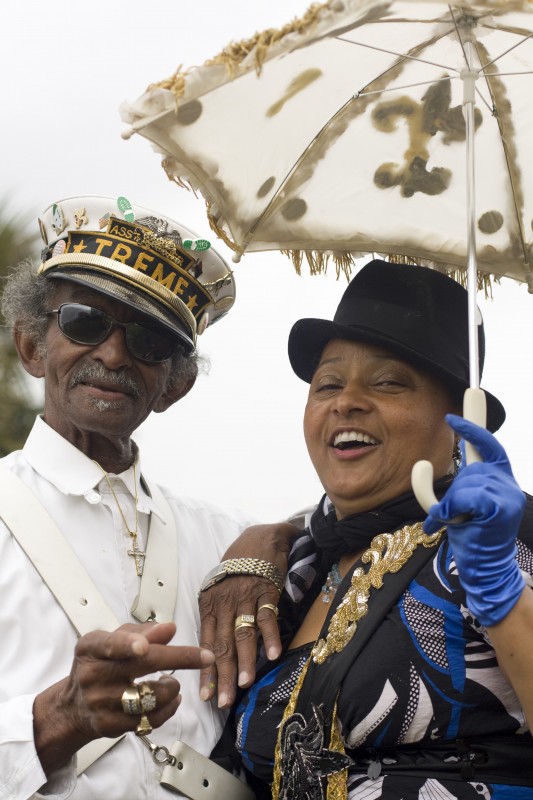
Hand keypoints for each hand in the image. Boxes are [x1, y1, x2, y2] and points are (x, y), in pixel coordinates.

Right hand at [34, 622, 213, 774]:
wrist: (73, 707)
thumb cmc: (100, 664)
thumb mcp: (112, 641)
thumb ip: (142, 632)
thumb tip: (170, 628)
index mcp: (91, 648)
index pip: (110, 644)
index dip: (127, 644)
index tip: (145, 646)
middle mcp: (93, 675)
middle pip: (141, 666)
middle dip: (179, 659)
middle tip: (205, 657)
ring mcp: (101, 703)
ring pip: (151, 696)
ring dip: (172, 687)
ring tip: (172, 681)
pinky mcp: (111, 726)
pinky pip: (150, 719)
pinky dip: (169, 707)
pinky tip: (171, 699)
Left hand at [198, 523, 295, 707]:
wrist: (260, 537)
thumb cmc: (237, 567)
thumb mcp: (218, 589)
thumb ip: (217, 617)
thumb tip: (215, 650)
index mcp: (209, 603)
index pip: (205, 642)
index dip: (206, 670)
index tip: (206, 696)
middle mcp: (224, 602)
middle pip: (222, 643)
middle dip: (223, 675)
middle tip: (224, 701)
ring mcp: (246, 596)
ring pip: (243, 633)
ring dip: (244, 660)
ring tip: (245, 683)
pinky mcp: (266, 589)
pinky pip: (267, 616)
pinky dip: (269, 635)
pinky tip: (272, 655)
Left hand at [424, 414, 525, 626]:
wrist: (484, 567)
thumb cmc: (468, 533)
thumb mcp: (458, 502)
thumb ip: (451, 482)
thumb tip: (422, 465)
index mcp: (497, 476)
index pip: (487, 443)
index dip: (474, 424)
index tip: (463, 402)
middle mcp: (505, 481)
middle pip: (468, 469)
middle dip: (455, 492)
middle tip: (460, 515)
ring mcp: (506, 494)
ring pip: (465, 485)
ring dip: (452, 505)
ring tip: (461, 523)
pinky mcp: (501, 509)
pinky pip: (464, 498)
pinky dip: (452, 511)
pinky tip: (456, 524)